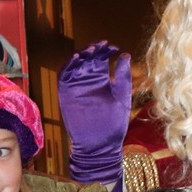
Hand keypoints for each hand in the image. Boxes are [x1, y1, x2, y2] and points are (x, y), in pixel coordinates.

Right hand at [58, 41, 131, 186]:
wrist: (99, 145)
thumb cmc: (114, 124)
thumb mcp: (122, 97)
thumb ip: (123, 77)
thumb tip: (126, 54)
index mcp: (103, 81)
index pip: (101, 59)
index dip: (106, 51)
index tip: (113, 47)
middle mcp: (88, 81)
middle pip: (88, 58)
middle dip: (94, 49)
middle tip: (101, 45)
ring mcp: (76, 86)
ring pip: (76, 64)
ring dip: (82, 55)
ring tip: (90, 50)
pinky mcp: (66, 94)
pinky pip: (64, 76)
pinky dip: (68, 66)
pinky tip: (76, 58)